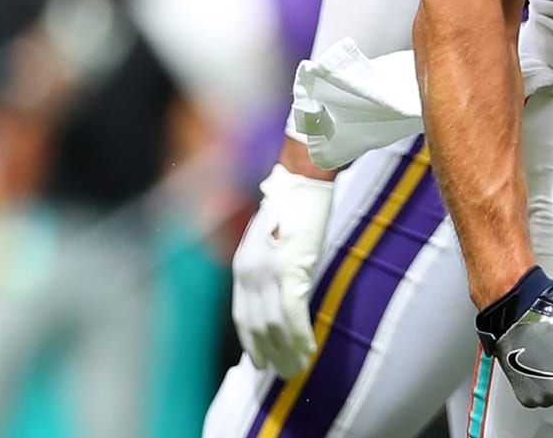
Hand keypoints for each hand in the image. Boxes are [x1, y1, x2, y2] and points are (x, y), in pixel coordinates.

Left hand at [231, 163, 334, 378]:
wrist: (303, 179)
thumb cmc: (294, 206)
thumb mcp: (274, 241)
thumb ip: (271, 269)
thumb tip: (280, 300)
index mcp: (242, 265)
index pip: (242, 316)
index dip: (253, 343)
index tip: (262, 362)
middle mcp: (248, 271)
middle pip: (256, 325)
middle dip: (271, 353)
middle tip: (285, 373)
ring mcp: (268, 270)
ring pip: (274, 324)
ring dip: (287, 349)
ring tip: (299, 367)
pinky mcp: (290, 268)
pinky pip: (293, 312)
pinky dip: (301, 334)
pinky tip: (310, 347)